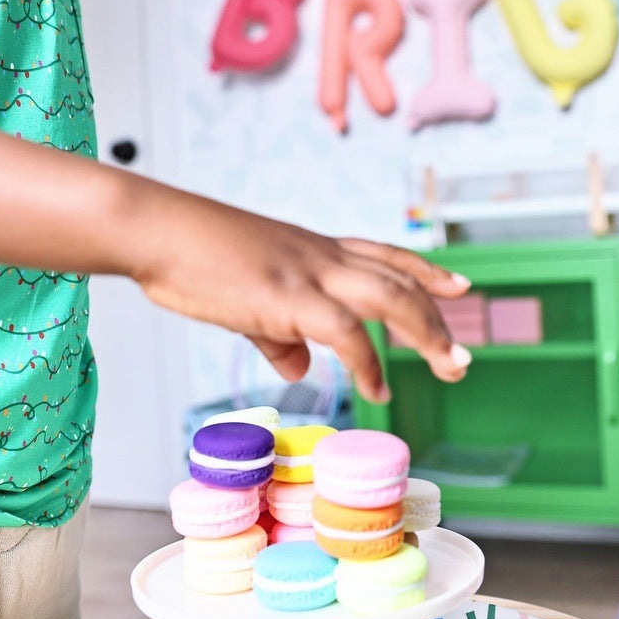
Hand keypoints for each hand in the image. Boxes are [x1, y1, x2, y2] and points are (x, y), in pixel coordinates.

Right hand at [130, 188, 471, 401]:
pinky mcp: (288, 296)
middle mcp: (321, 255)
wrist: (157, 229)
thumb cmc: (189, 257)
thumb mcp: (244, 296)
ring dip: (426, 334)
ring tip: (447, 367)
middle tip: (461, 357)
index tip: (458, 286)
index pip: (384, 255)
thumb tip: (300, 368)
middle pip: (399, 279)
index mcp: (312, 249)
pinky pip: (346, 331)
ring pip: (390, 297)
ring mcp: (307, 273)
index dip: (425, 270)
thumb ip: (278, 335)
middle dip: (437, 317)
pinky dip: (368, 362)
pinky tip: (376, 389)